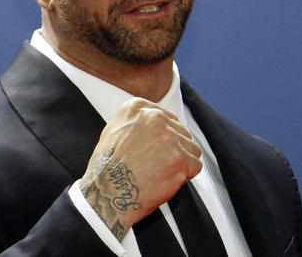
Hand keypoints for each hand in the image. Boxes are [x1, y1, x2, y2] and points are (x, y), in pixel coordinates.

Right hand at [79, 97, 201, 240]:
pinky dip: (185, 176)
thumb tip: (156, 121)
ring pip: (192, 148)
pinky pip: (195, 165)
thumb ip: (136, 121)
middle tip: (157, 165)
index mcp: (137, 108)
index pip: (168, 118)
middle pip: (182, 132)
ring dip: (181, 162)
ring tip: (160, 172)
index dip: (165, 137)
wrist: (106, 193)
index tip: (157, 149)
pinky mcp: (179, 158)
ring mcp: (168, 137)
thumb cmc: (106, 167)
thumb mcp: (113, 130)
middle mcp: (154, 118)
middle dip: (174, 150)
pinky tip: (166, 180)